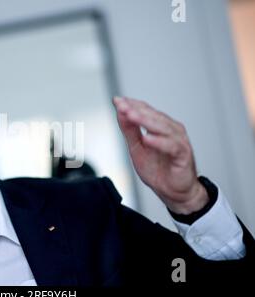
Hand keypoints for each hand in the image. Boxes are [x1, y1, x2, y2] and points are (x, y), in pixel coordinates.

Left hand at [113, 96, 208, 214]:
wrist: (173, 192)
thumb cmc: (159, 169)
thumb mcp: (137, 148)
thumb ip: (129, 130)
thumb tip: (120, 112)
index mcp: (160, 126)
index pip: (145, 110)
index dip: (131, 104)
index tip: (116, 100)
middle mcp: (171, 130)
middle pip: (153, 116)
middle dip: (135, 110)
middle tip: (121, 105)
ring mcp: (178, 141)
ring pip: (162, 127)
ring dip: (145, 121)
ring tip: (131, 116)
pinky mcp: (183, 154)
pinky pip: (171, 146)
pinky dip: (159, 142)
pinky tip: (147, 138)